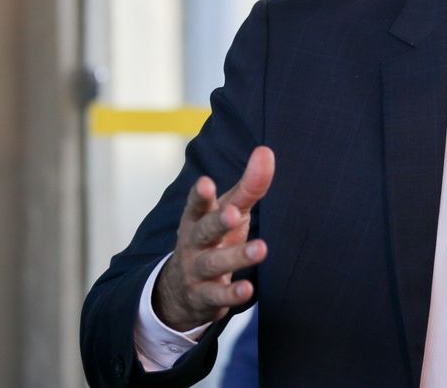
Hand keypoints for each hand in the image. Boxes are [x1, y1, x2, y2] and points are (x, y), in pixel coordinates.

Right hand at [153, 146, 274, 330]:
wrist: (180, 288)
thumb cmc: (213, 237)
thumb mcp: (229, 211)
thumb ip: (249, 186)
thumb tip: (266, 151)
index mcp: (197, 218)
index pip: (197, 204)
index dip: (200, 195)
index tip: (206, 183)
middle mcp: (194, 243)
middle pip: (205, 231)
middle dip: (218, 222)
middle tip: (234, 213)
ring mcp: (197, 271)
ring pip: (214, 263)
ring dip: (236, 256)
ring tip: (261, 249)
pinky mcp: (204, 297)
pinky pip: (217, 296)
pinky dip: (232, 294)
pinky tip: (248, 290)